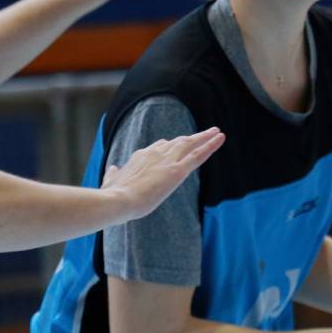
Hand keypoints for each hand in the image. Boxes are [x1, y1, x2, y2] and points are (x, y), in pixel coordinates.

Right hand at [102, 128, 224, 221]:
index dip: (170, 146)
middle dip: (190, 138)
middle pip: (177, 142)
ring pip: (190, 144)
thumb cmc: (113, 195)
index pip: (159, 147)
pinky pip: (198, 155)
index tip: (177, 144)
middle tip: (203, 134)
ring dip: (204, 137)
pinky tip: (220, 138)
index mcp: (141, 156)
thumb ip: (113, 174)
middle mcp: (155, 153)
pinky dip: (211, 145)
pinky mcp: (178, 171)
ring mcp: (168, 160)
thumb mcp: (111, 181)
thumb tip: (112, 168)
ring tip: (216, 132)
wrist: (118, 200)